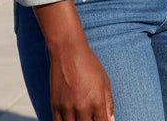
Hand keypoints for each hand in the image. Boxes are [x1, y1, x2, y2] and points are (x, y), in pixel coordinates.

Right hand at [33, 0, 114, 120]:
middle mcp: (82, 108)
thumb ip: (108, 102)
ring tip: (82, 118)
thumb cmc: (90, 65)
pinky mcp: (55, 107)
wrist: (68, 53)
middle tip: (92, 118)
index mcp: (97, 102)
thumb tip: (111, 120)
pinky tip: (71, 120)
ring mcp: (67, 109)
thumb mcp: (105, 81)